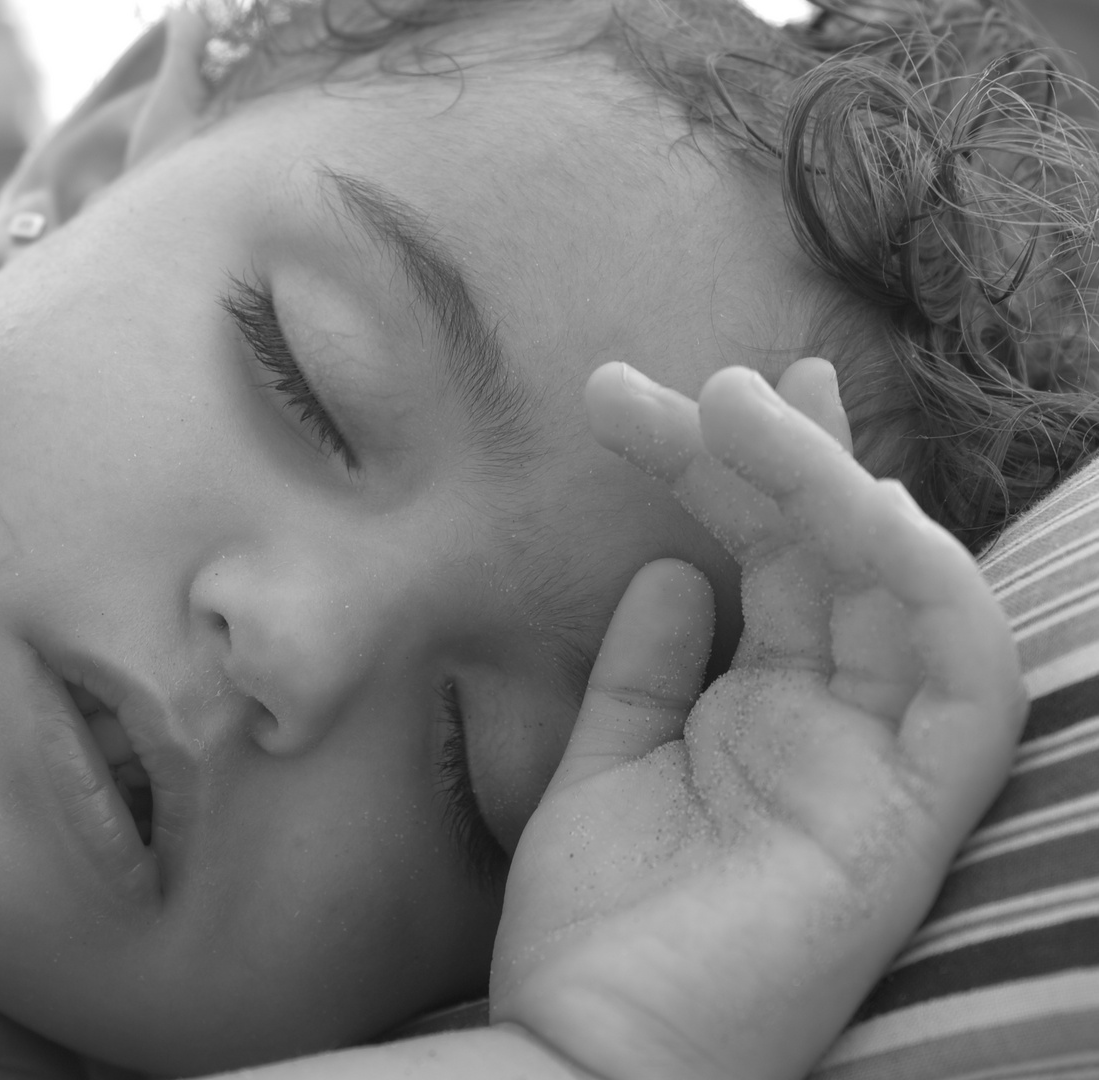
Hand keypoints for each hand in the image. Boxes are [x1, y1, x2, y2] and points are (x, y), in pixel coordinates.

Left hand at [489, 360, 1024, 1079]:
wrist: (582, 1056)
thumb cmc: (595, 928)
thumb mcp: (608, 762)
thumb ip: (647, 669)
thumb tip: (672, 568)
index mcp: (766, 719)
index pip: (780, 569)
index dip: (746, 475)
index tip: (678, 400)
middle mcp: (834, 732)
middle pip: (836, 561)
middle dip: (781, 455)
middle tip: (715, 377)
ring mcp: (878, 772)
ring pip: (904, 592)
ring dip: (838, 487)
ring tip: (747, 402)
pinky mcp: (910, 819)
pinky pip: (966, 682)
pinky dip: (928, 582)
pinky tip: (855, 504)